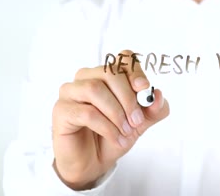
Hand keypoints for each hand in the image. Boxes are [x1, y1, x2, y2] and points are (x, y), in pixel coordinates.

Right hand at [51, 50, 169, 189]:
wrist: (93, 162)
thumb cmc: (114, 134)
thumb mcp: (141, 122)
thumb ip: (153, 109)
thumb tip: (158, 95)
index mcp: (107, 74)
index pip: (122, 58)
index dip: (135, 71)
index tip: (144, 89)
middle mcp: (86, 77)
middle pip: (109, 72)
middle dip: (128, 98)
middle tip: (137, 121)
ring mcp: (70, 92)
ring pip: (95, 89)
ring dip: (116, 113)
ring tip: (126, 131)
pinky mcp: (61, 110)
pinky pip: (86, 112)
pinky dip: (106, 127)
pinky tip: (116, 138)